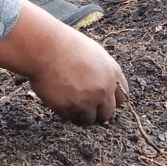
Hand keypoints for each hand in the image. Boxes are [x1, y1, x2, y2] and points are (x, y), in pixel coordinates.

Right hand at [0, 2, 127, 123]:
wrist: (45, 48)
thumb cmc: (67, 46)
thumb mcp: (95, 54)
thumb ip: (104, 73)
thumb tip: (106, 89)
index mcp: (112, 75)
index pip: (121, 99)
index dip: (111, 101)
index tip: (102, 101)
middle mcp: (103, 90)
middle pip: (107, 114)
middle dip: (97, 112)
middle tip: (85, 107)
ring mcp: (86, 101)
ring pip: (88, 119)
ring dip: (80, 113)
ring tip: (68, 99)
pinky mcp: (69, 109)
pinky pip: (69, 117)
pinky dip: (64, 111)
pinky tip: (58, 97)